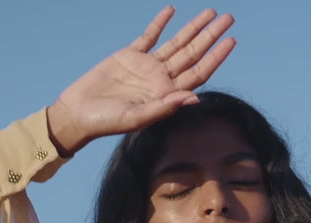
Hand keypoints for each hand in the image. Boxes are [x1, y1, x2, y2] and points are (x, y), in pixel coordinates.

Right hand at [46, 6, 235, 154]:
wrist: (79, 113)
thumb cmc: (107, 122)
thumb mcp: (137, 118)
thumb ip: (165, 107)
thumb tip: (194, 98)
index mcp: (166, 94)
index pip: (198, 73)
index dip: (216, 57)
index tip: (231, 40)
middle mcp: (160, 80)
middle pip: (192, 54)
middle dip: (211, 36)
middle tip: (229, 18)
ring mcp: (146, 67)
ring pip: (176, 43)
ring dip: (193, 27)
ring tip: (210, 12)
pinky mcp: (129, 56)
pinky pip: (149, 36)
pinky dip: (160, 23)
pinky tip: (171, 10)